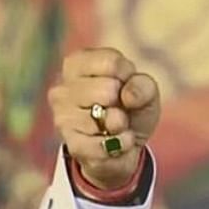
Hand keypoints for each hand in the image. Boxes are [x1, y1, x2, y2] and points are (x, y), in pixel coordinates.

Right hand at [47, 48, 160, 189]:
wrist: (125, 147)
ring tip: (117, 126)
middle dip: (123, 102)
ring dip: (123, 125)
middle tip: (119, 109)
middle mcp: (62, 89)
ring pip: (108, 117)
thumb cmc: (131, 109)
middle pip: (108, 88)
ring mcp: (64, 118)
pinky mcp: (73, 144)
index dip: (128, 76)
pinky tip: (116, 142)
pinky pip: (107, 143)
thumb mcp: (146, 92)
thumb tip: (127, 95)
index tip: (125, 85)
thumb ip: (143, 85)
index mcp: (77, 65)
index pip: (111, 62)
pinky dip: (122, 144)